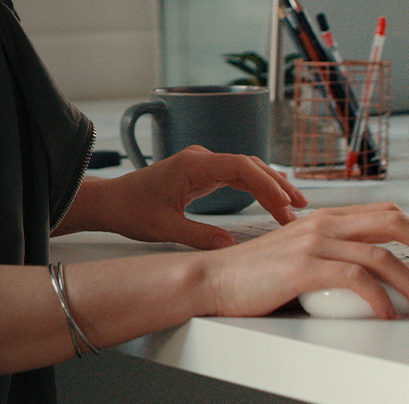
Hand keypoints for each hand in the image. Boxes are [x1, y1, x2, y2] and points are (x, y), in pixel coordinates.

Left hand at [56, 145, 304, 248]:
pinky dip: (256, 190)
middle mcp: (200, 159)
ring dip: (270, 188)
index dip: (267, 183)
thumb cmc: (130, 210)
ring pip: (246, 171)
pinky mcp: (202, 175)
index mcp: (192, 164)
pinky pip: (236, 178)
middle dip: (276, 186)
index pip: (240, 166)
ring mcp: (202, 165)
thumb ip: (199, 237)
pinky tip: (273, 203)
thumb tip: (231, 249)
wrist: (109, 202)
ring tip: (294, 208)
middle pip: (249, 166)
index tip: (285, 203)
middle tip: (300, 210)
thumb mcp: (164, 228)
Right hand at [190, 203, 408, 319]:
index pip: (386, 215)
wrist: (209, 280)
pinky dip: (380, 297)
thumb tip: (375, 279)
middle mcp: (322, 224)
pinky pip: (356, 278)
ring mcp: (313, 243)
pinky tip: (387, 312)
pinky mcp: (303, 266)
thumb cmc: (251, 276)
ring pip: (382, 255)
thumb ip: (333, 259)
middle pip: (394, 223)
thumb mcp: (300, 258)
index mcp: (324, 219)